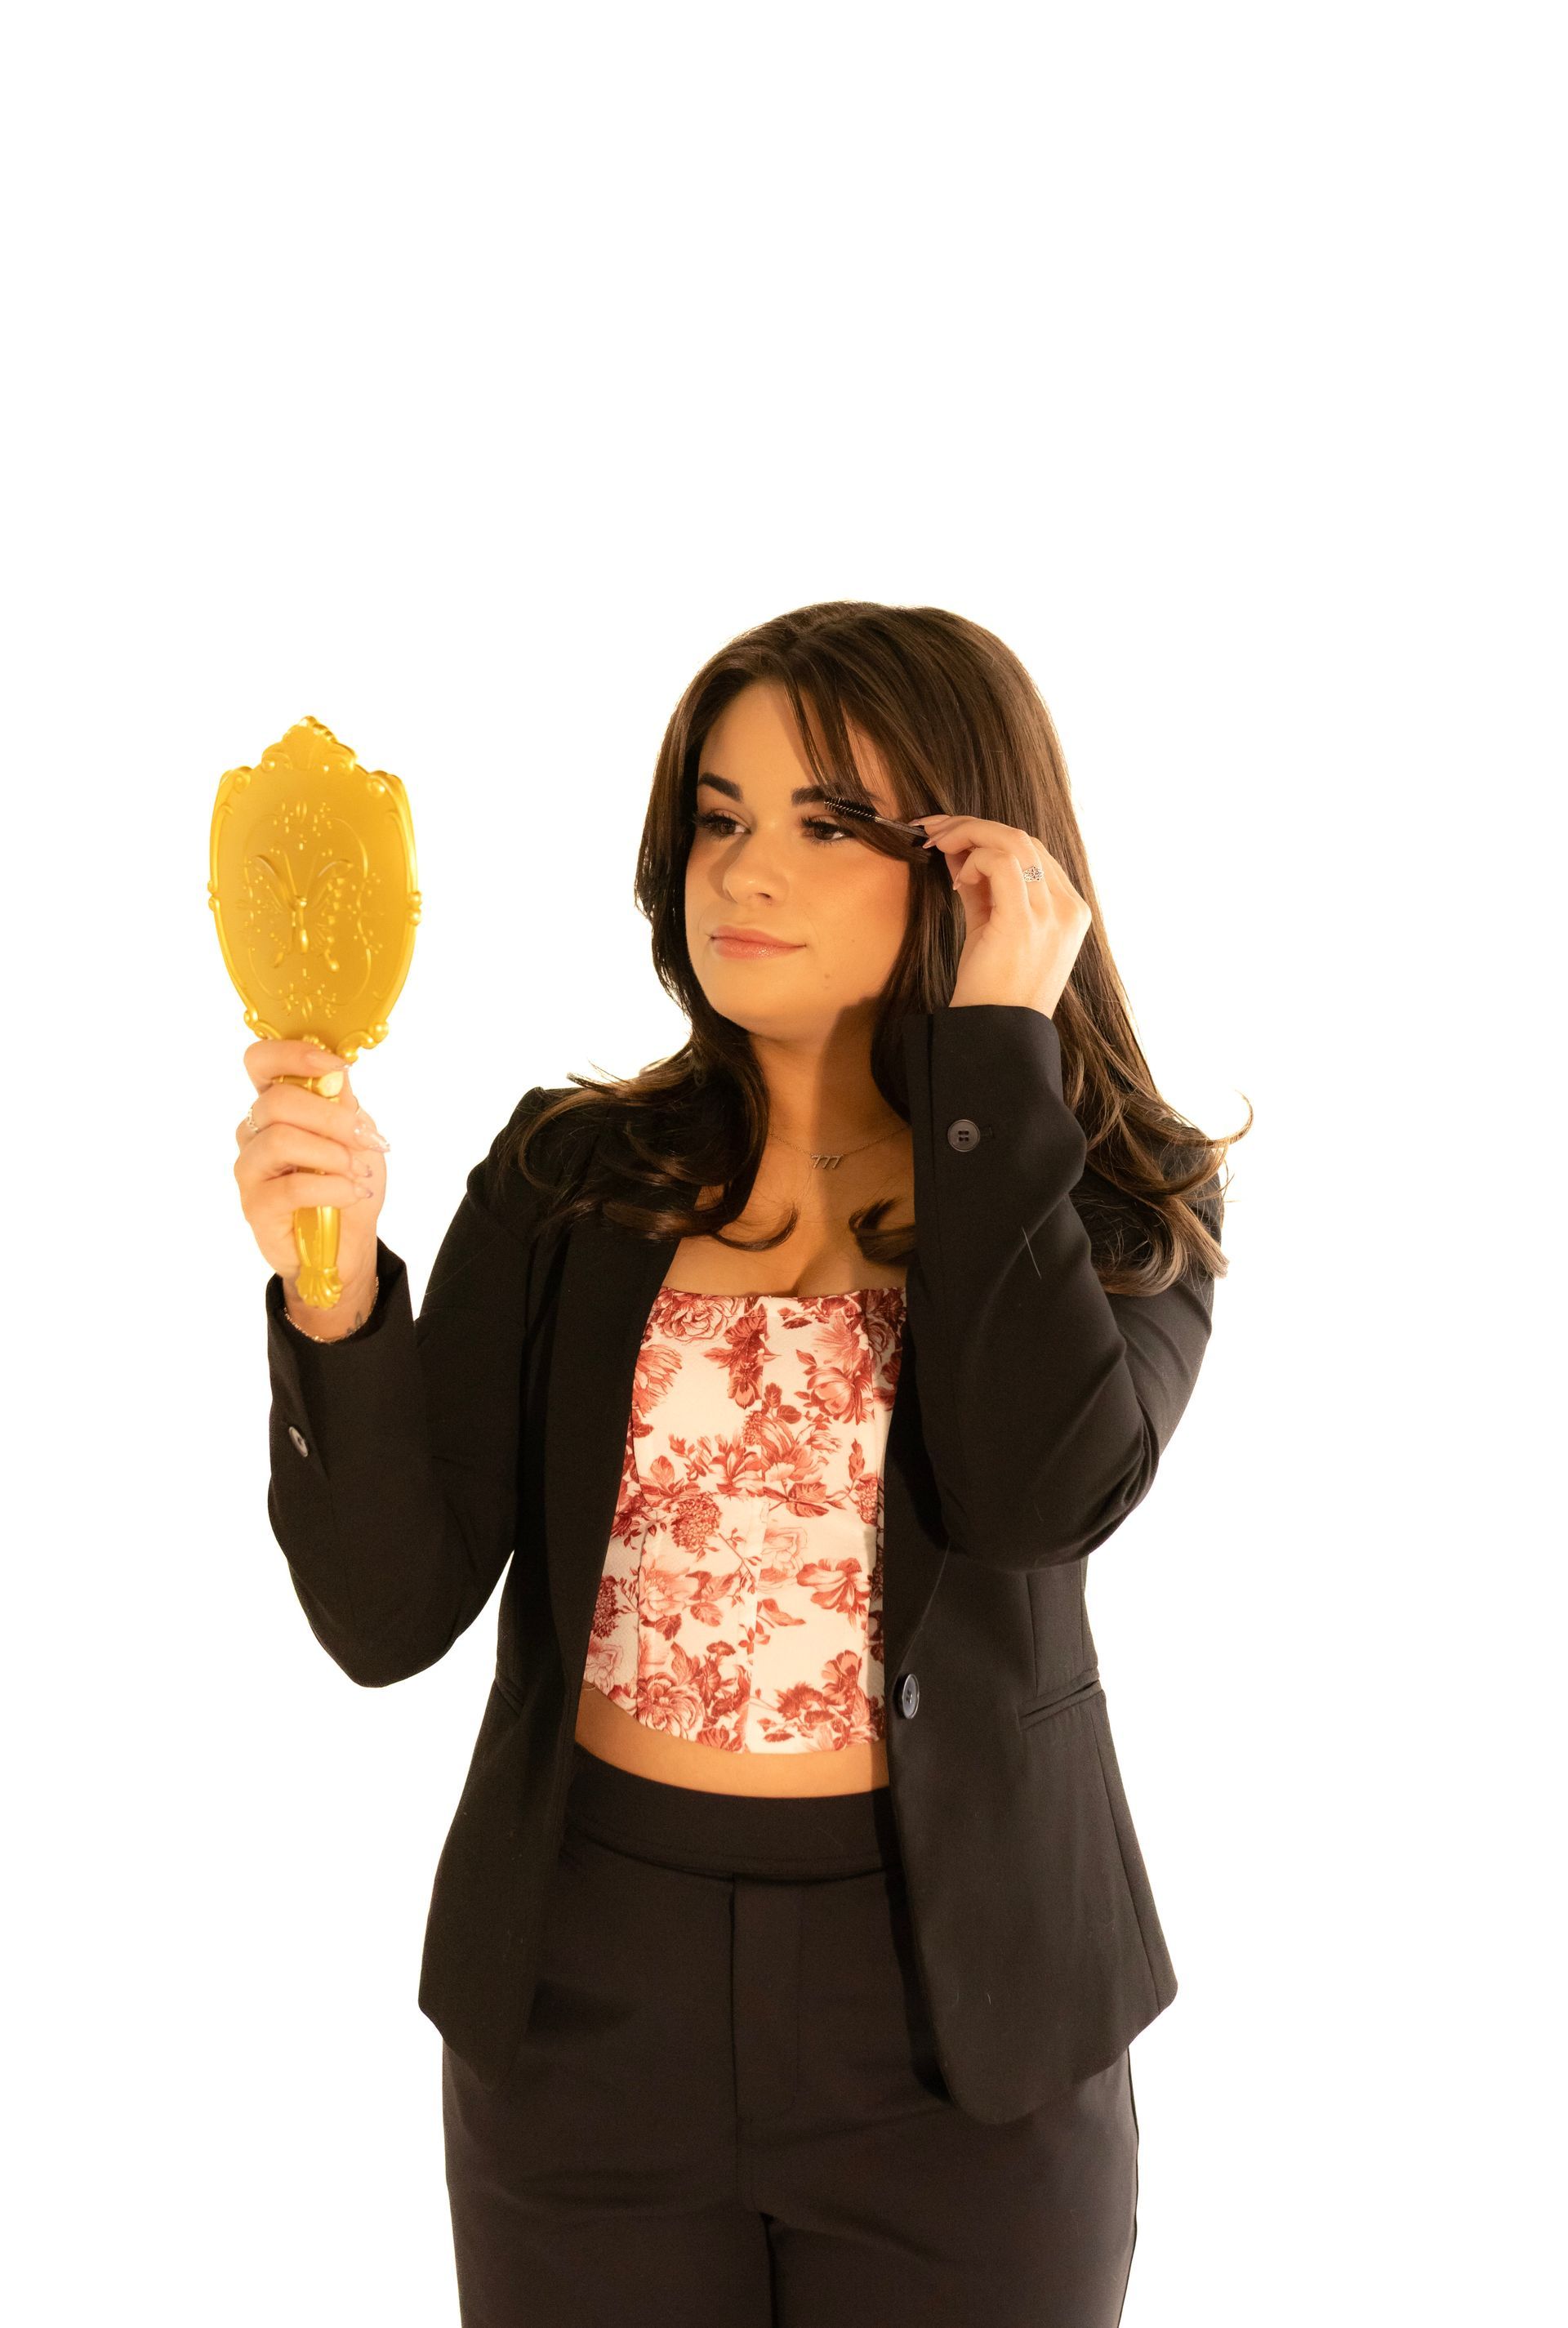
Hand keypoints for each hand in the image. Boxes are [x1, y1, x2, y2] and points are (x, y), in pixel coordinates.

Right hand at [234, 1037, 389, 1287]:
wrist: (347, 1242)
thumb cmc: (346, 1182)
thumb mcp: (356, 1136)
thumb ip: (342, 1103)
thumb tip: (335, 1070)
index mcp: (277, 1105)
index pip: (260, 1061)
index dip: (293, 1055)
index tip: (334, 1065)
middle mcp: (255, 1131)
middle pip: (277, 1101)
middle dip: (331, 1117)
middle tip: (364, 1139)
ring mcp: (250, 1167)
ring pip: (281, 1140)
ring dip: (332, 1154)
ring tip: (357, 1172)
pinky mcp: (255, 1204)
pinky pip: (291, 1186)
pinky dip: (332, 1187)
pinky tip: (353, 1193)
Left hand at [910, 814, 1090, 1018]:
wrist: (996, 1035)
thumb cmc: (993, 989)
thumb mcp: (991, 929)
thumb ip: (982, 890)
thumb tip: (957, 851)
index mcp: (1068, 909)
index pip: (1033, 851)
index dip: (988, 835)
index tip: (951, 836)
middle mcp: (1068, 907)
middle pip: (1024, 838)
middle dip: (973, 826)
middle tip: (934, 830)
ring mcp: (1052, 914)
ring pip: (1014, 841)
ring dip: (968, 834)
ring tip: (938, 845)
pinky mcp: (1026, 921)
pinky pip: (1002, 864)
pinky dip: (974, 860)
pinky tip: (957, 880)